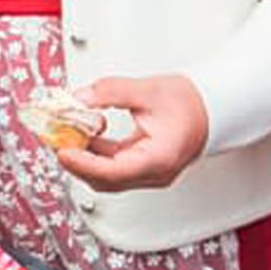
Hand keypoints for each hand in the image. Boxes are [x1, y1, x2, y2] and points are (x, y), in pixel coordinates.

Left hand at [53, 75, 207, 192]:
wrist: (215, 107)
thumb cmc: (191, 102)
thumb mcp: (148, 90)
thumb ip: (111, 92)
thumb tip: (79, 99)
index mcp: (159, 160)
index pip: (113, 172)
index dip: (83, 163)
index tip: (62, 150)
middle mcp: (154, 174)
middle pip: (106, 179)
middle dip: (77, 161)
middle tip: (55, 139)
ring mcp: (149, 173)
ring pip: (108, 175)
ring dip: (85, 157)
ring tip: (67, 133)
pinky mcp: (143, 166)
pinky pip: (114, 166)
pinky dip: (96, 153)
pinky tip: (85, 134)